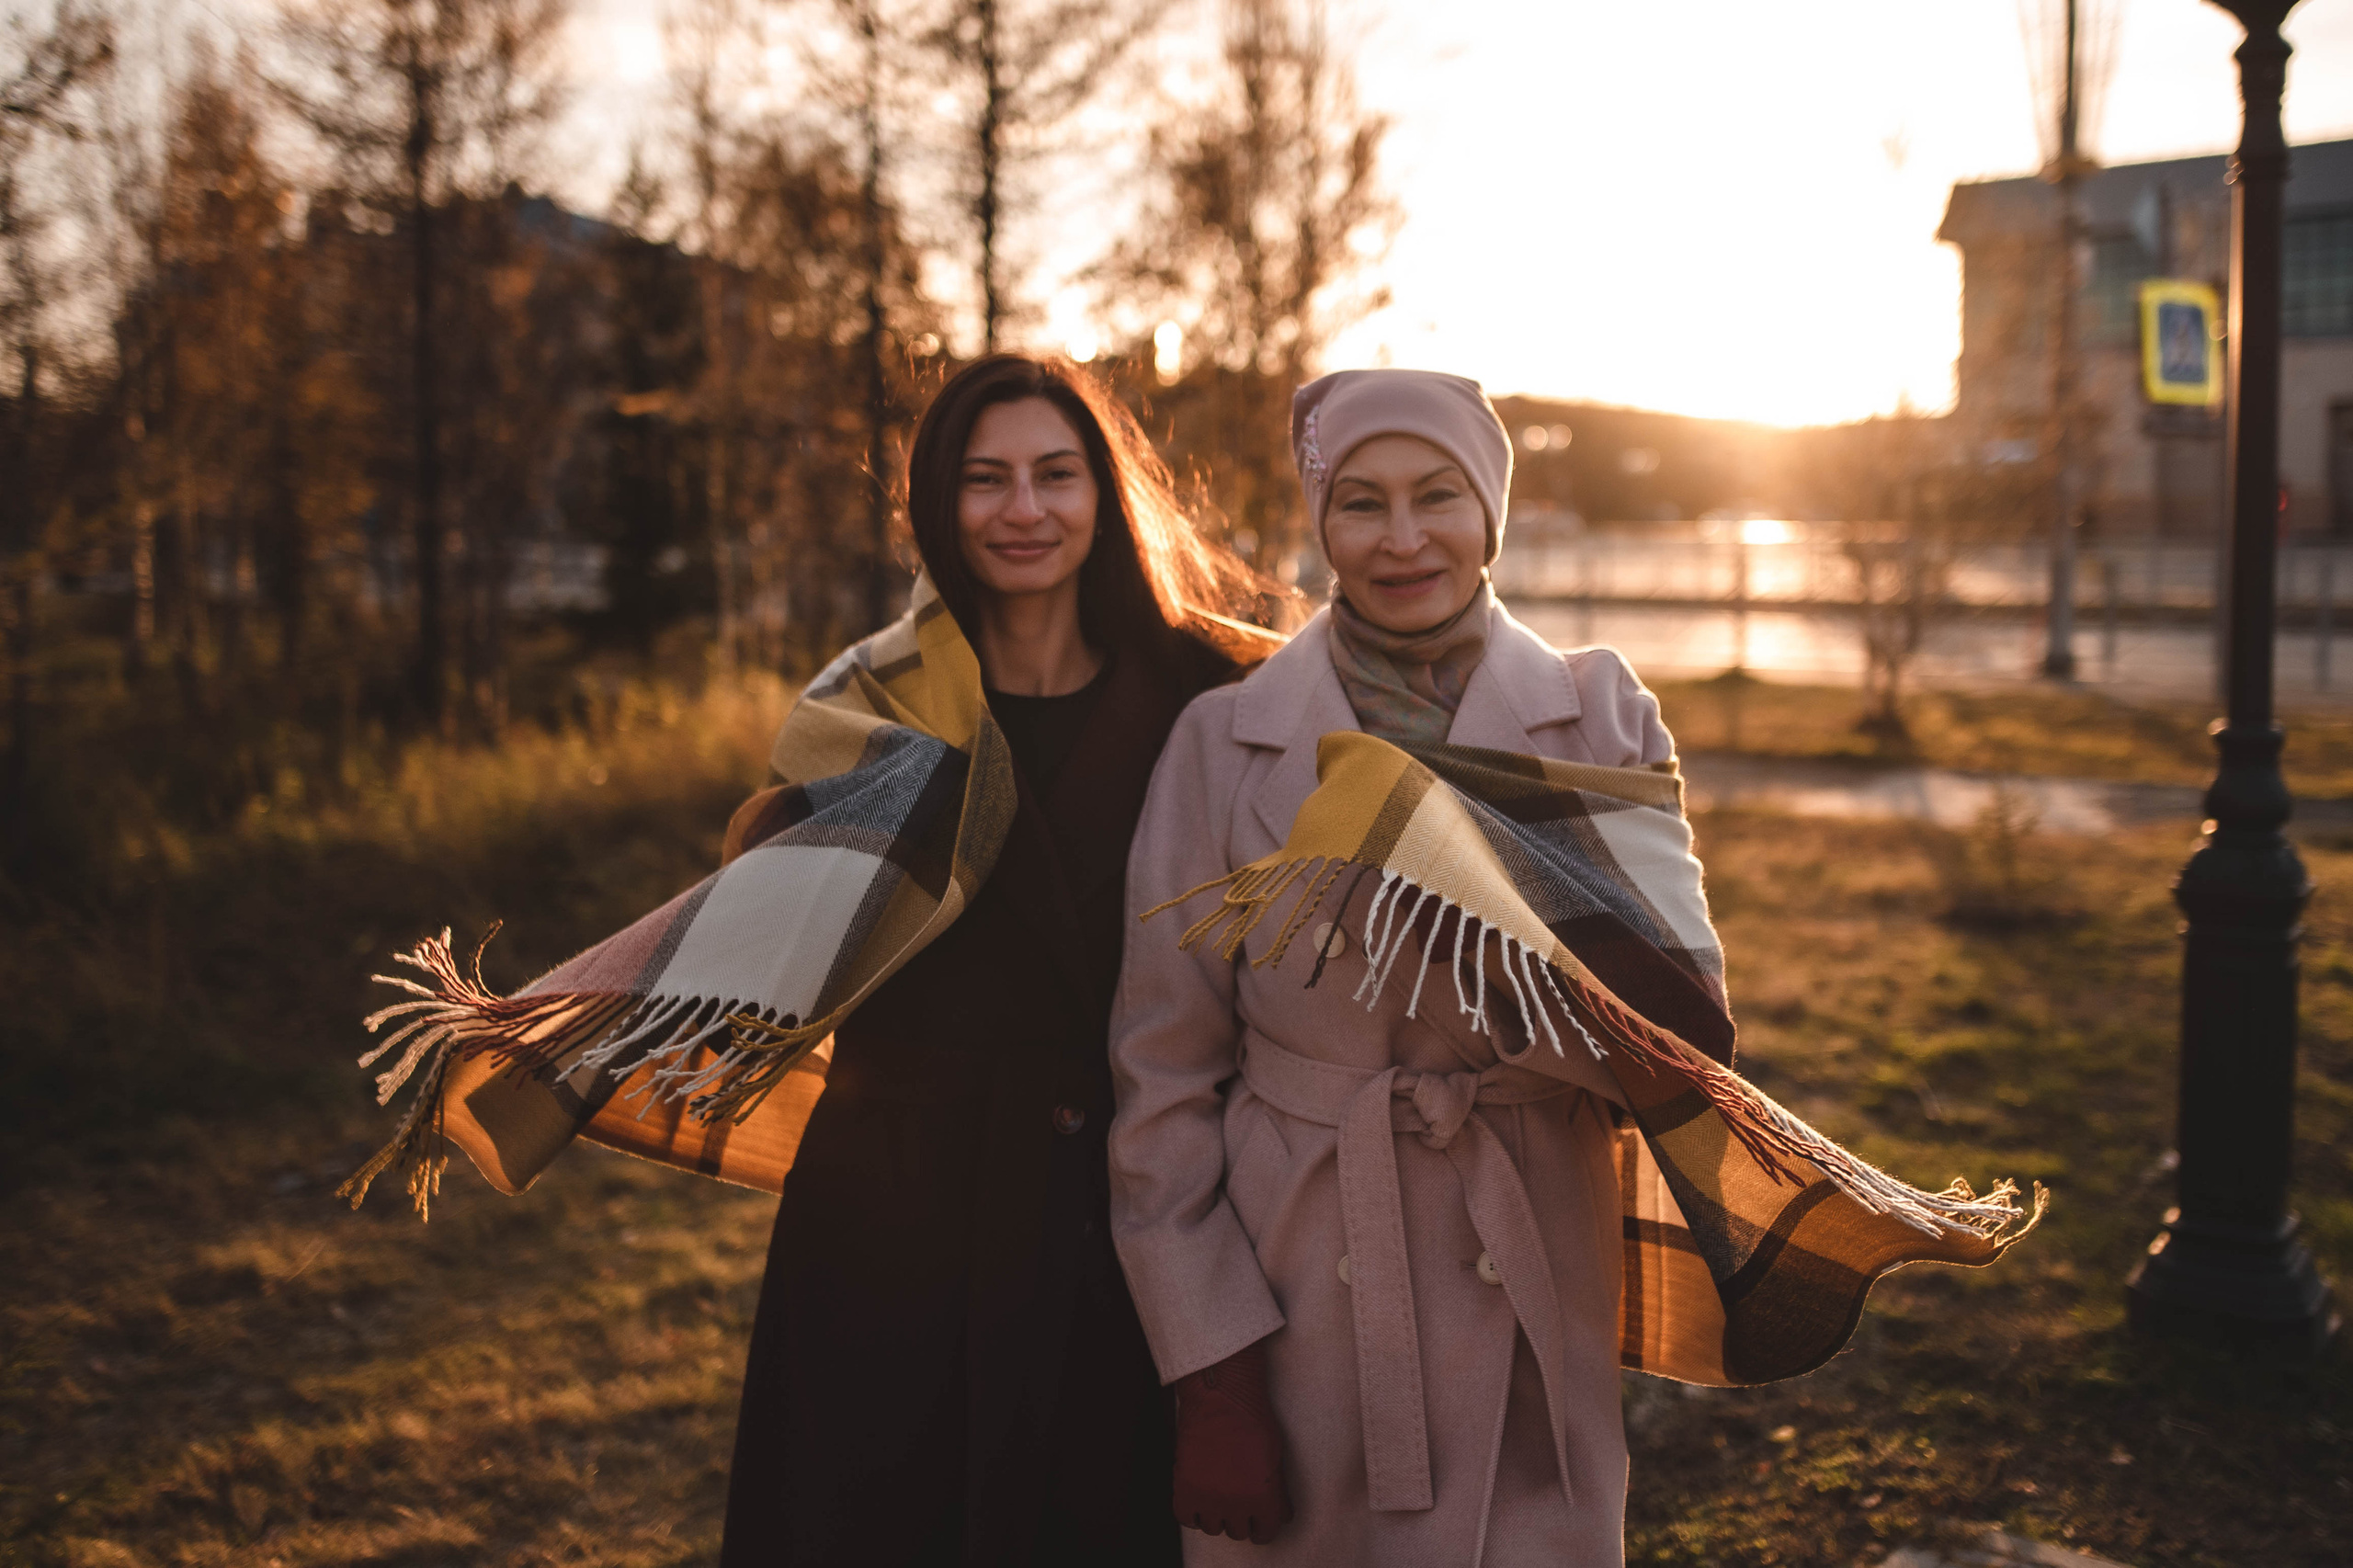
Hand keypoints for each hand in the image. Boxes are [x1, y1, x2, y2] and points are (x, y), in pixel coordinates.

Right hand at [1171, 1338, 1291, 1544]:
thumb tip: (1281, 1515)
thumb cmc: (1252, 1418)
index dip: (1263, 1527)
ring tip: (1218, 1496)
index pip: (1265, 1534)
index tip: (1258, 1520)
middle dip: (1241, 1518)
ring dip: (1217, 1515)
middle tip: (1238, 1501)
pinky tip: (1199, 1498)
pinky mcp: (1184, 1486)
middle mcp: (1236, 1503)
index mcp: (1264, 1497)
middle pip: (1238, 1532)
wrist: (1220, 1394)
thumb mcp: (1276, 1456)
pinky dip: (1192, 1512)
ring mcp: (1208, 1497)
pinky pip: (1186, 1518)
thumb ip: (1277, 1490)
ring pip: (1213, 1528)